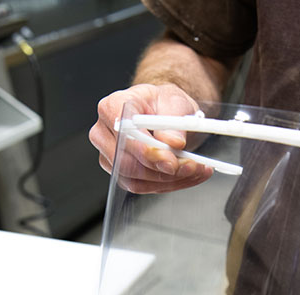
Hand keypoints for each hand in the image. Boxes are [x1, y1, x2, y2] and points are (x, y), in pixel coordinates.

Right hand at [89, 83, 213, 192]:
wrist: (163, 113)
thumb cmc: (164, 104)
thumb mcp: (176, 103)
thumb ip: (174, 122)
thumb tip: (173, 142)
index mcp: (112, 106)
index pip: (122, 133)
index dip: (146, 150)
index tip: (171, 160)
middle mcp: (104, 133)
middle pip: (126, 162)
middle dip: (162, 169)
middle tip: (191, 166)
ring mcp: (109, 156)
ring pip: (135, 179)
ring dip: (170, 180)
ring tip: (195, 169)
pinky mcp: (120, 173)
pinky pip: (142, 186)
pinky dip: (168, 184)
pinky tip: (187, 176)